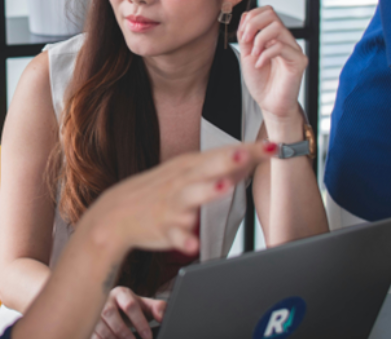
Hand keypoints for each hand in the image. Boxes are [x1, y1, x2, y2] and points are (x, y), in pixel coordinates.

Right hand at [89, 141, 276, 256]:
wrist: (116, 213)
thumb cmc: (157, 191)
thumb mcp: (186, 173)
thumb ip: (219, 168)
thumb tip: (251, 157)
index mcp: (190, 166)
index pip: (223, 154)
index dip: (249, 150)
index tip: (274, 146)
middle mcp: (181, 181)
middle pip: (207, 167)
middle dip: (226, 160)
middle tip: (246, 153)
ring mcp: (172, 204)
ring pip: (190, 196)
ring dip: (207, 191)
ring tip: (224, 187)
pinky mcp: (163, 227)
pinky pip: (174, 235)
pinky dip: (183, 239)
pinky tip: (192, 245)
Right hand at [91, 287, 165, 338]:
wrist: (112, 308)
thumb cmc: (130, 308)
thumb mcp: (144, 305)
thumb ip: (158, 308)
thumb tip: (164, 317)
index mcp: (121, 293)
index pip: (130, 305)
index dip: (140, 323)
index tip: (148, 337)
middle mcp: (105, 300)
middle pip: (111, 314)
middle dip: (125, 333)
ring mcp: (94, 312)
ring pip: (100, 326)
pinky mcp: (88, 324)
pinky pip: (92, 335)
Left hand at [237, 6, 306, 121]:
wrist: (269, 103)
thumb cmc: (260, 81)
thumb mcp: (247, 55)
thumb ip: (246, 37)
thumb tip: (246, 18)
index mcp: (273, 36)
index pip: (266, 11)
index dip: (250, 17)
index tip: (242, 35)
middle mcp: (285, 39)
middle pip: (271, 13)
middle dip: (253, 24)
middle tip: (246, 41)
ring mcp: (293, 49)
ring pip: (277, 27)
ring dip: (259, 39)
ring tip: (254, 54)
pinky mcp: (299, 61)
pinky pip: (281, 47)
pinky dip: (265, 54)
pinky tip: (259, 65)